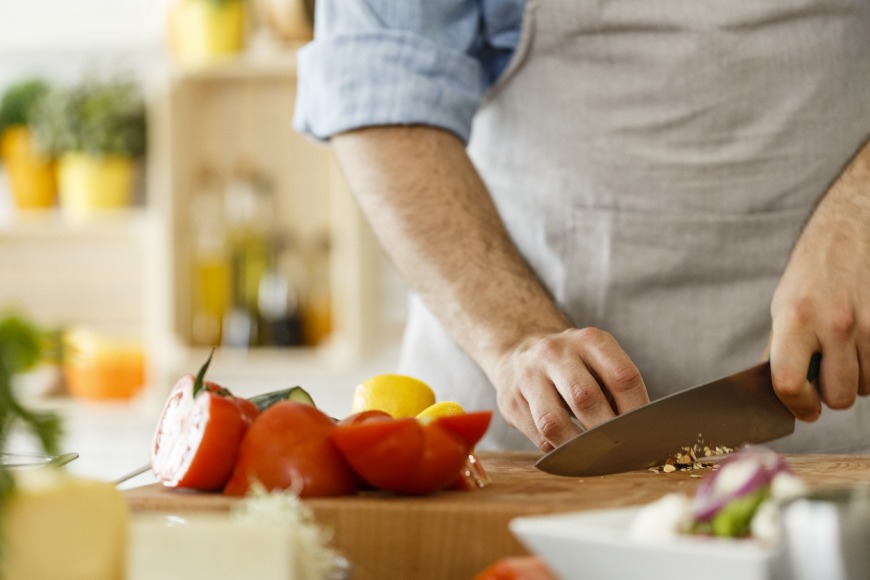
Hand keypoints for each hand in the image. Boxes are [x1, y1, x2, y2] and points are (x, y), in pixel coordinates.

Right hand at [488, 328, 648, 451]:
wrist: (518, 353)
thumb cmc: (573, 366)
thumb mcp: (597, 361)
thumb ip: (619, 389)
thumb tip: (643, 434)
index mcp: (588, 340)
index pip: (621, 376)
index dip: (638, 410)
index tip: (646, 434)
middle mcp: (554, 352)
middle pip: (585, 397)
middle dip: (607, 432)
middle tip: (622, 452)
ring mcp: (528, 375)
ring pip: (554, 423)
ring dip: (578, 447)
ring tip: (595, 457)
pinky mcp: (510, 400)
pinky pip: (538, 436)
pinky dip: (558, 451)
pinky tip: (570, 451)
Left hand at [768, 143, 869, 419]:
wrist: (856, 226)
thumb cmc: (815, 268)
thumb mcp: (785, 302)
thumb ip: (781, 347)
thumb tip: (777, 391)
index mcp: (795, 318)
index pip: (789, 384)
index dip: (796, 406)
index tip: (804, 408)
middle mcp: (834, 323)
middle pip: (840, 396)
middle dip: (834, 393)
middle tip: (830, 373)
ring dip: (860, 377)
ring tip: (850, 349)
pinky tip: (869, 342)